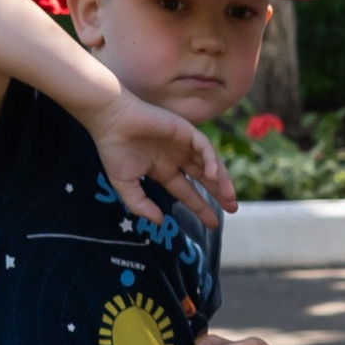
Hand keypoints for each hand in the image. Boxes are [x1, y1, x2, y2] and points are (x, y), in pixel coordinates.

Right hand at [94, 97, 234, 234]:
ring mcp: (183, 144)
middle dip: (219, 193)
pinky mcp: (185, 130)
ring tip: (229, 197)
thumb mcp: (125, 184)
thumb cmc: (114, 149)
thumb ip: (140, 205)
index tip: (213, 224)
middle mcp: (176, 157)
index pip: (187, 191)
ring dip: (221, 179)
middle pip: (204, 178)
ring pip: (209, 163)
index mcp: (163, 170)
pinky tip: (212, 175)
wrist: (111, 120)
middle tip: (233, 209)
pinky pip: (204, 147)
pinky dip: (211, 160)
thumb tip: (159, 221)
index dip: (200, 206)